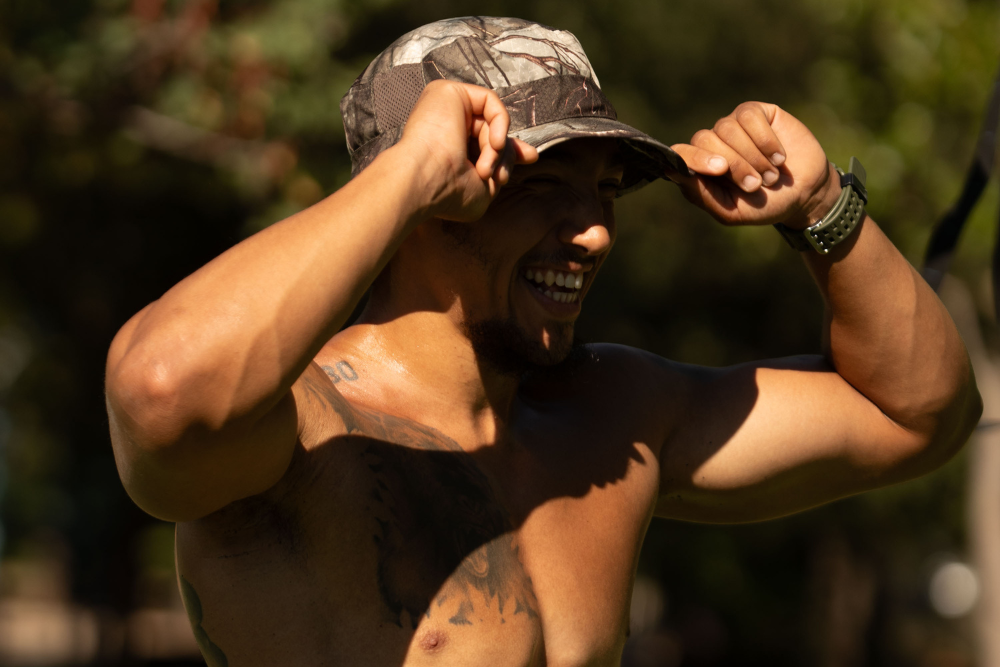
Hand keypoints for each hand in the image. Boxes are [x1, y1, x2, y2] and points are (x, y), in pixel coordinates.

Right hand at [396, 80, 538, 221]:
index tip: (529, 158)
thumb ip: (504, 167)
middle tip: (499, 177)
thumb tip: (531, 154)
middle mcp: (445, 125)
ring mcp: (445, 106)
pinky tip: (494, 144)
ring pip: (491, 120)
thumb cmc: (448, 193)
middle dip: (505, 152)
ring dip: (499, 149)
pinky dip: (500, 123)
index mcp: (448, 147)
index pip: (486, 140)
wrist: (424, 182)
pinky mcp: (448, 91)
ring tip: (485, 170)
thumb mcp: (485, 186)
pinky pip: (490, 102)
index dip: (509, 150)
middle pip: (491, 130)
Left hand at [669, 102, 840, 228]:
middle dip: (735, 165)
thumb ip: (703, 194)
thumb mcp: (732, 211)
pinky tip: (779, 157)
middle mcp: (712, 143)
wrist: (805, 192)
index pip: (681, 154)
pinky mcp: (754, 113)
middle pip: (706, 140)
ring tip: (771, 176)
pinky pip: (749, 116)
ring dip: (753, 156)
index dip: (694, 158)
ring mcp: (732, 126)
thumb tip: (673, 172)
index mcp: (701, 168)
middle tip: (755, 185)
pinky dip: (766, 140)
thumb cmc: (764, 204)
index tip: (719, 169)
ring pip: (728, 129)